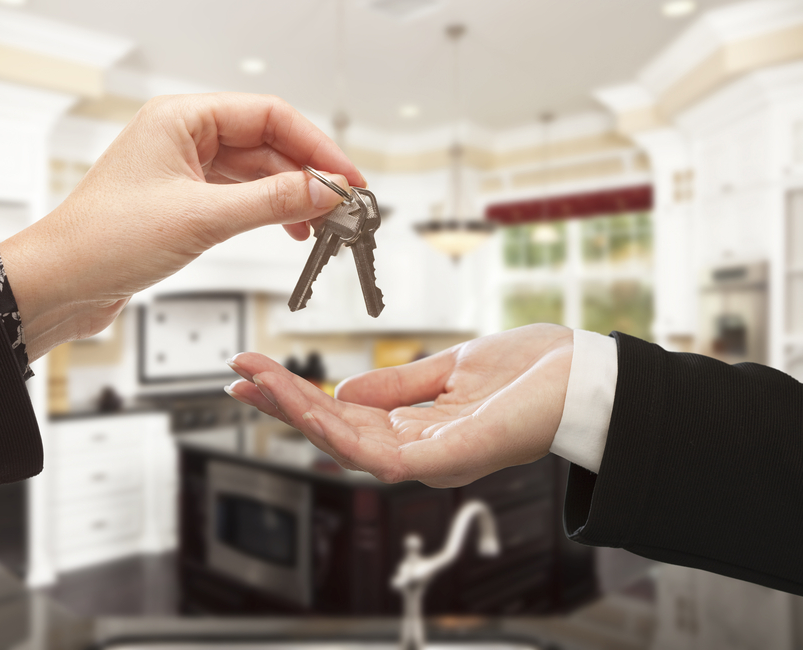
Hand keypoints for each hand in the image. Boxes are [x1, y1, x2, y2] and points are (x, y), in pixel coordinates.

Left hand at [0, 93, 363, 359]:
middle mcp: (184, 138)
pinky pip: (239, 198)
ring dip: (290, 196)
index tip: (346, 176)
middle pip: (266, 144)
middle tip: (342, 205)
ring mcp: (183, 171)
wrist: (59, 284)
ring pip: (255, 174)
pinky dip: (267, 212)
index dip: (315, 146)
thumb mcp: (201, 218)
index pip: (269, 116)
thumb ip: (271, 202)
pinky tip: (289, 229)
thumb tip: (324, 191)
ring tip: (321, 223)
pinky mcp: (183, 203)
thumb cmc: (103, 240)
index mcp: (181, 119)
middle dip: (307, 174)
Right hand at [226, 324, 573, 487]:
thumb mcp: (451, 367)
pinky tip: (308, 407)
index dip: (297, 396)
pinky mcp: (447, 460)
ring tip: (257, 382)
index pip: (342, 416)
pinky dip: (338, 431)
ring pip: (345, 445)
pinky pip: (379, 454)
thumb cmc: (534, 371)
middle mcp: (418, 450)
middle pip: (334, 432)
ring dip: (298, 414)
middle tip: (239, 373)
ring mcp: (431, 459)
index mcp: (417, 427)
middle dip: (283, 404)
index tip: (257, 369)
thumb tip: (345, 393)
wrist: (588, 374)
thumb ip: (399, 383)